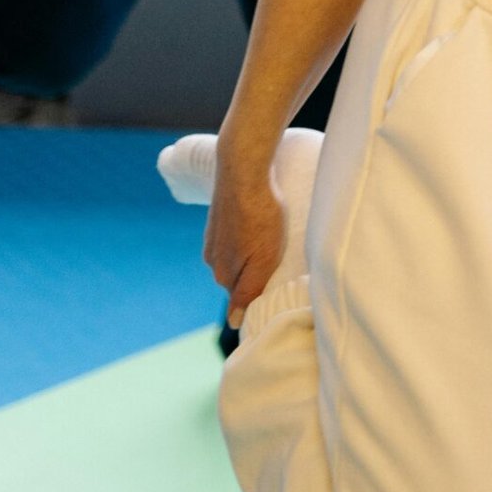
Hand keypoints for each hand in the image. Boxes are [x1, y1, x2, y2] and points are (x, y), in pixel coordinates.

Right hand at [204, 134, 287, 327]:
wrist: (243, 170)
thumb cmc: (260, 216)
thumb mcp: (262, 261)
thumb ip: (248, 292)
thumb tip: (234, 322)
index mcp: (222, 273)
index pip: (243, 297)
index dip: (262, 291)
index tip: (279, 282)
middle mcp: (212, 258)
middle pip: (239, 276)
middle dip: (257, 272)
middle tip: (280, 257)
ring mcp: (213, 237)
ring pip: (238, 255)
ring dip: (253, 251)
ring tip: (272, 237)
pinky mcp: (219, 218)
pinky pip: (236, 236)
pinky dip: (249, 235)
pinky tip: (261, 223)